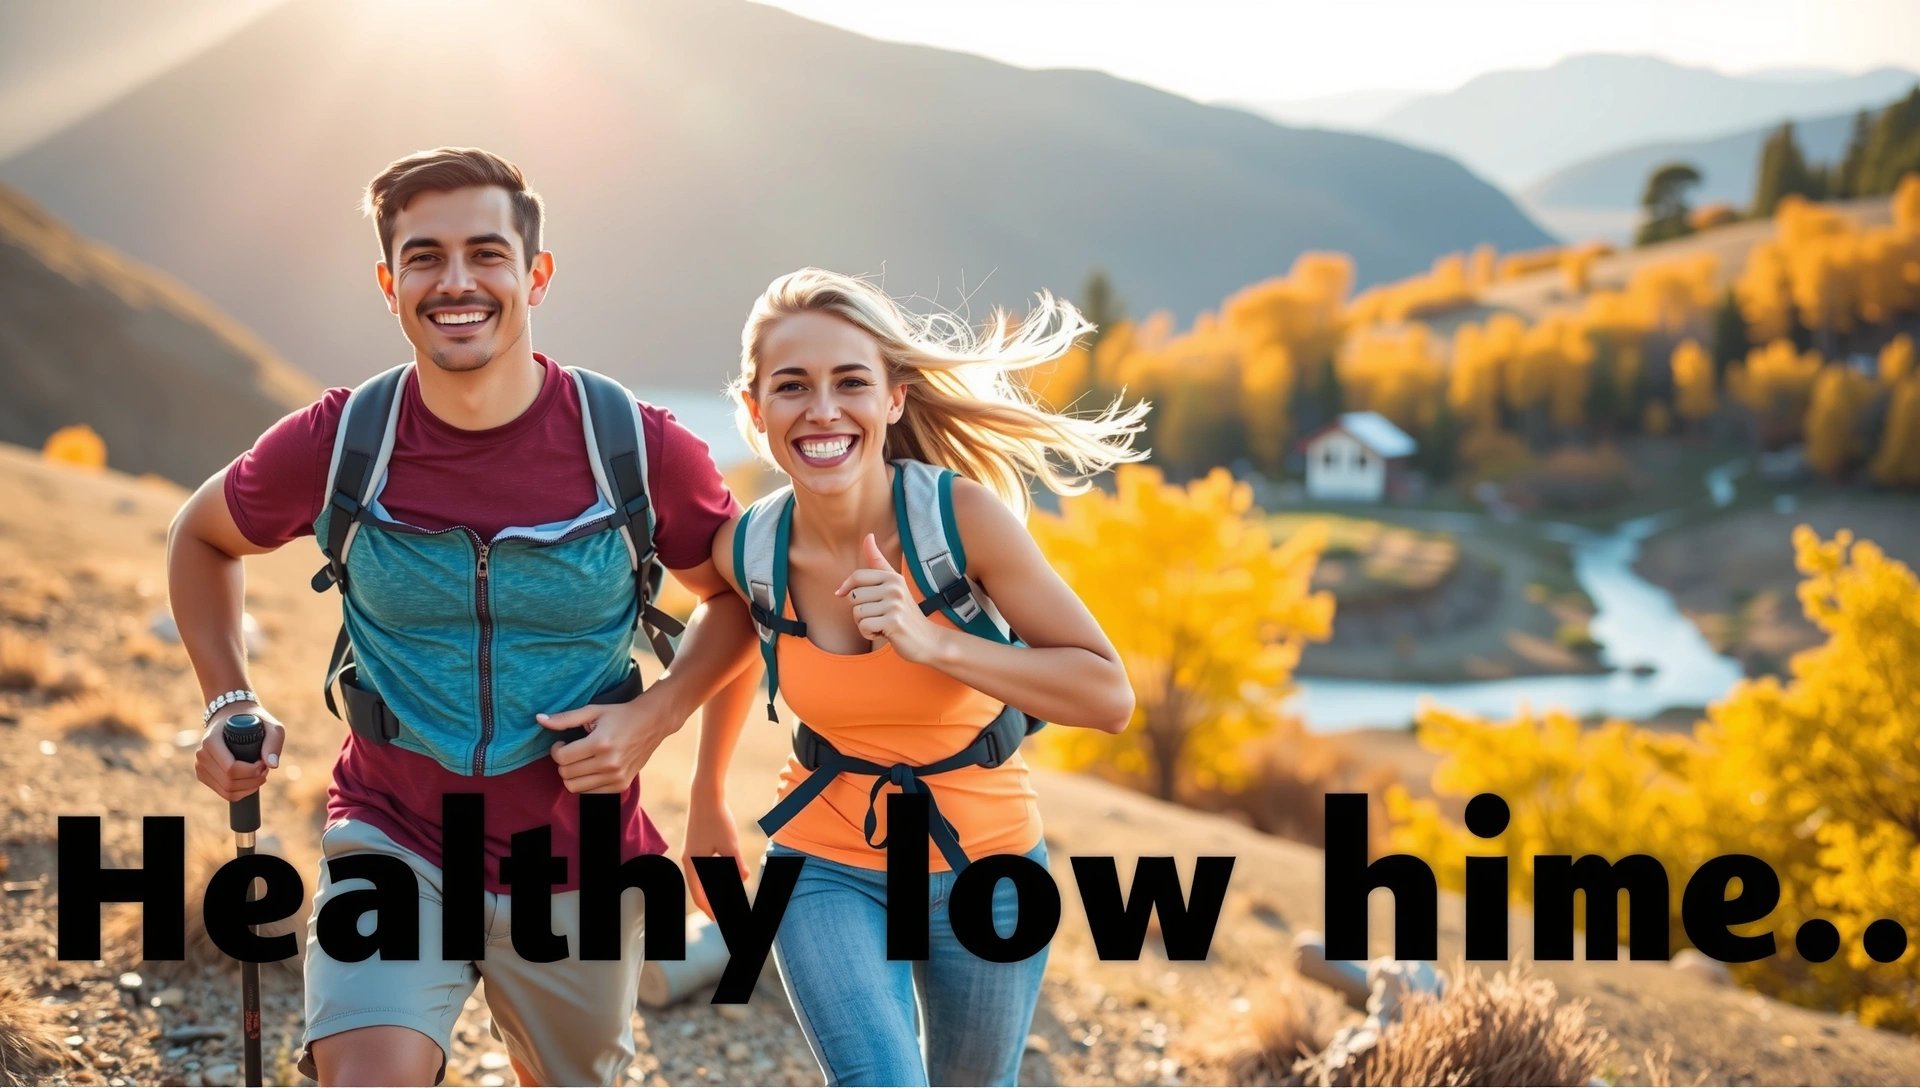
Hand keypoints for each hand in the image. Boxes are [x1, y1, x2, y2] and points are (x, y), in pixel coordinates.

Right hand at [194, 702, 285, 802]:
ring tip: (260, 774)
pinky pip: (223, 793)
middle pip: (229, 783)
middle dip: (252, 781)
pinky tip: (250, 781)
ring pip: (226, 791)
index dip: (251, 772)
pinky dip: (241, 792)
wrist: (232, 716)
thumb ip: (274, 741)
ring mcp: (200, 766)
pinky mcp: (203, 775)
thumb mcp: (270, 725)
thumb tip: (272, 765)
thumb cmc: (253, 720)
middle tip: (265, 770)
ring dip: (248, 788)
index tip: (264, 764)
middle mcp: (201, 754)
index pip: (231, 768)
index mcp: (211, 741)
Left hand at [537, 688, 686, 792]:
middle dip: (563, 762)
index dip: (556, 750)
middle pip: (566, 774)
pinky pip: (589, 793)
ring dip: (572, 774)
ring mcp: (616, 777)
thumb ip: (565, 718)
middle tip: (571, 751)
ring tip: (581, 760)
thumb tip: (538, 719)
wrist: (652, 723)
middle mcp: (609, 763)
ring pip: (574, 787)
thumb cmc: (620, 715)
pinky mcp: (621, 786)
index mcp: (600, 743)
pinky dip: (585, 782)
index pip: (562, 758)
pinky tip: (592, 768)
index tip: (562, 743)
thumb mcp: (593, 711)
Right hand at [680, 794, 746, 920]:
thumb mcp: (730, 843)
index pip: (700, 895)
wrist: (705, 795)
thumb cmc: (717, 819)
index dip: (711, 909)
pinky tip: (723, 877)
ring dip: (712, 889)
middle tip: (724, 914)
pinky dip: (711, 877)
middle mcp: (688, 860)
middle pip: (699, 889)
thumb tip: (743, 880)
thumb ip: (736, 864)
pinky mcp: (695, 844)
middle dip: (711, 902)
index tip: (720, 921)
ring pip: (700, 879)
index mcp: (694, 863)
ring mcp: (690, 852)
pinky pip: (702, 868)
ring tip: (724, 899)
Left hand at [835, 534, 947, 663]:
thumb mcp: (893, 584)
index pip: (857, 576)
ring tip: (882, 624)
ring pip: (857, 613)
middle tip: (878, 615)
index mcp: (893, 577)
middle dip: (860, 611)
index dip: (846, 587)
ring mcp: (895, 604)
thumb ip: (878, 562)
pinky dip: (869, 634)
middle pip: (853, 597)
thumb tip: (868, 536)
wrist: (927, 640)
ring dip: (864, 624)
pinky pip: (863, 626)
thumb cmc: (905, 613)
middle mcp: (895, 587)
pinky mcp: (894, 622)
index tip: (841, 594)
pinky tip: (884, 633)